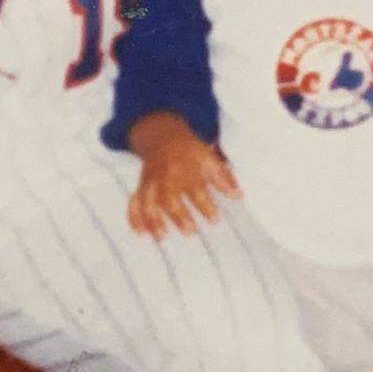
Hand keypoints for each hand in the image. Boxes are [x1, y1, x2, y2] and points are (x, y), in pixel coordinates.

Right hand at [127, 113, 241, 239]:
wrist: (163, 135)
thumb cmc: (189, 150)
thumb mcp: (208, 158)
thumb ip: (223, 178)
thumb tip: (238, 196)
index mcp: (185, 168)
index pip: (196, 189)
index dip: (206, 205)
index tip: (215, 219)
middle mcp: (167, 176)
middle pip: (169, 197)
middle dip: (179, 215)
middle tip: (191, 231)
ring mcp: (152, 181)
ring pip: (149, 201)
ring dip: (154, 219)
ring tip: (162, 236)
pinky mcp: (142, 185)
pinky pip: (134, 201)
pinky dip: (135, 217)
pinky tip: (140, 232)